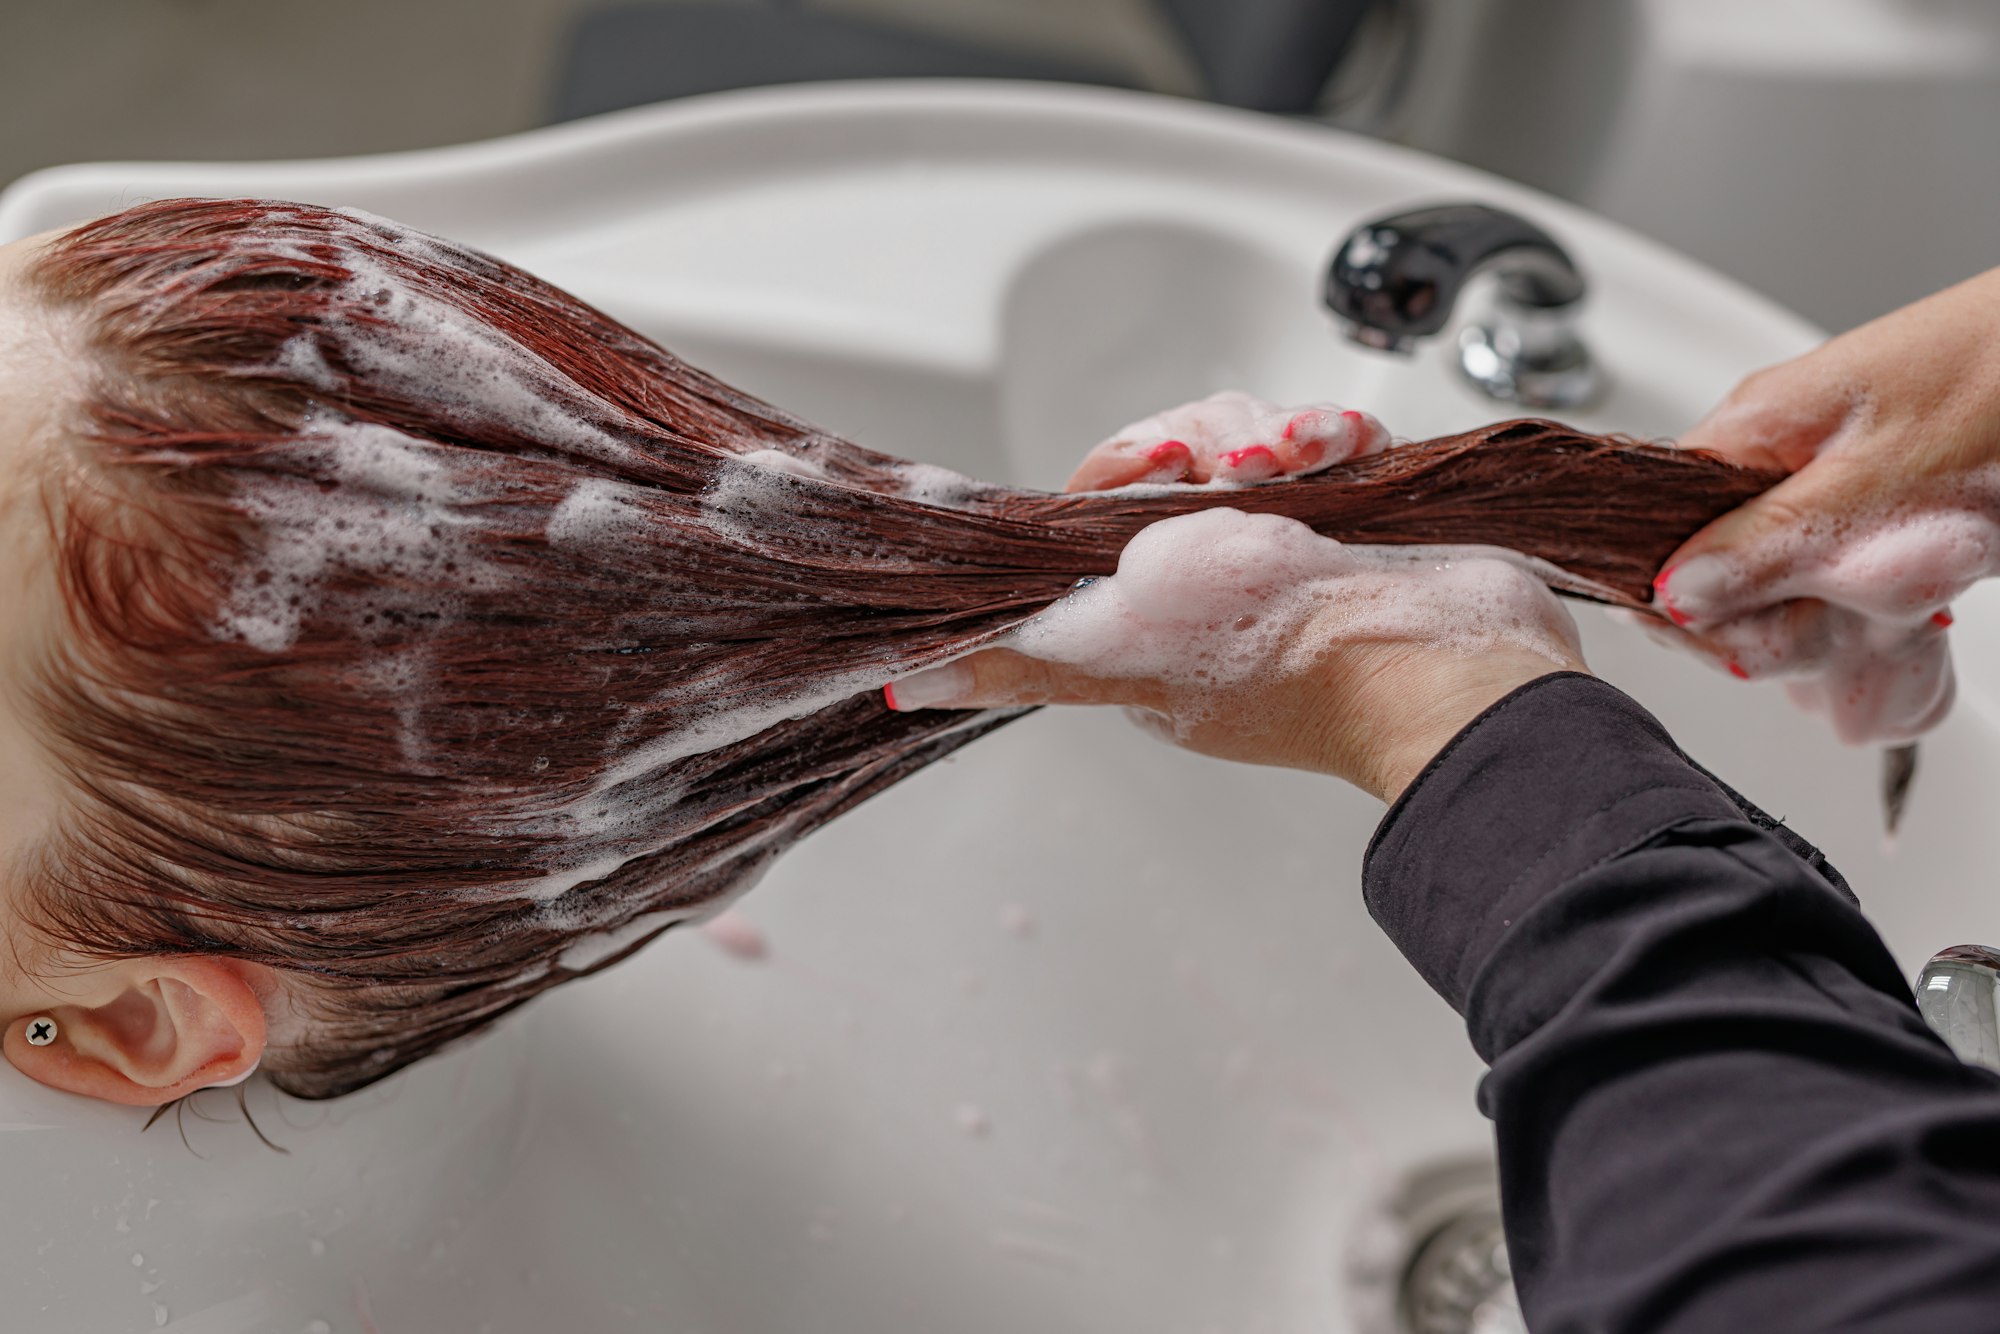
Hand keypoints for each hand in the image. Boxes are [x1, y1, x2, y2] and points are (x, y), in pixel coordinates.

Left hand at [888, 395, 1586, 800]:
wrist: (1439, 660)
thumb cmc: (1279, 656)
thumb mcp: (1117, 650)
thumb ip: (1014, 661)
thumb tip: (904, 685)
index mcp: (1144, 611)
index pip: (1103, 496)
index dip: (1128, 469)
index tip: (1158, 474)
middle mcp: (1212, 576)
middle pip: (1181, 449)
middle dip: (1212, 444)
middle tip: (1240, 478)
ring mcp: (1292, 546)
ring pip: (1256, 434)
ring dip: (1284, 434)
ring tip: (1305, 471)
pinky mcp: (1362, 515)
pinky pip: (1330, 437)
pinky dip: (1339, 437)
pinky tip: (1350, 460)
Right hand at [1652, 268, 1999, 743]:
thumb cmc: (1997, 381)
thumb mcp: (1874, 483)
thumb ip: (1764, 544)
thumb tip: (1670, 596)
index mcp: (1750, 430)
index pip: (1660, 536)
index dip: (1695, 603)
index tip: (1748, 638)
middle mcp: (1774, 459)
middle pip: (1720, 581)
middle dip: (1777, 627)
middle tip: (1840, 626)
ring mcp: (1826, 490)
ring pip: (1784, 597)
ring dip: (1838, 630)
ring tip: (1901, 615)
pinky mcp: (1875, 515)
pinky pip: (1840, 591)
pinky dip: (1875, 625)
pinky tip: (1911, 634)